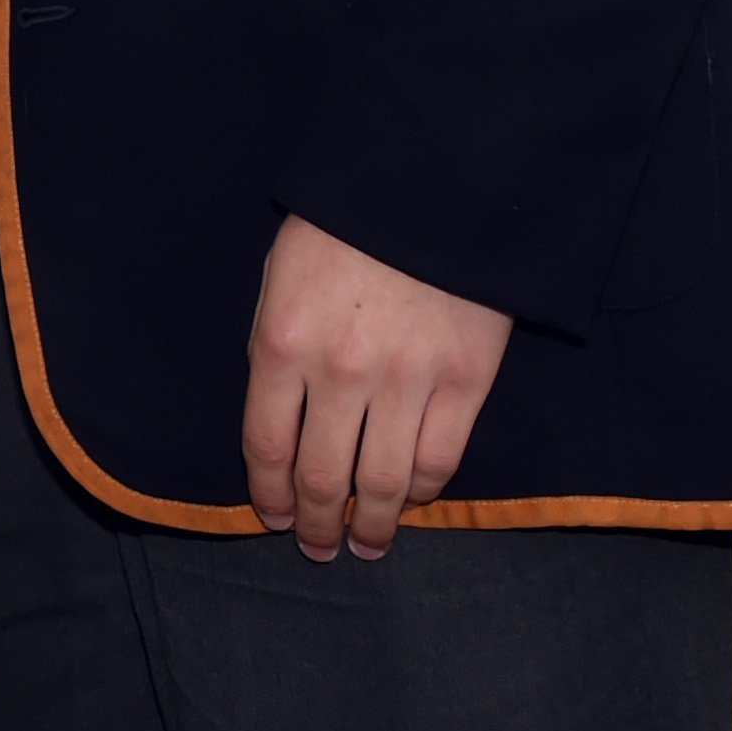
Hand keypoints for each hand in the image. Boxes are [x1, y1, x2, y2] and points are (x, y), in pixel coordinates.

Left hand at [242, 213, 512, 558]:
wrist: (431, 184)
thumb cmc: (342, 225)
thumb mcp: (281, 277)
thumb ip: (277, 349)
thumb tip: (281, 420)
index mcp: (281, 342)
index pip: (266, 446)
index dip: (268, 494)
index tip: (273, 516)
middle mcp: (340, 373)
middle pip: (322, 477)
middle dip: (316, 523)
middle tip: (318, 547)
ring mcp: (407, 380)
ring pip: (384, 483)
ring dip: (372, 525)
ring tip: (367, 545)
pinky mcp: (465, 381)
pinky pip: (440, 460)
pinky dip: (422, 490)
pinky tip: (411, 498)